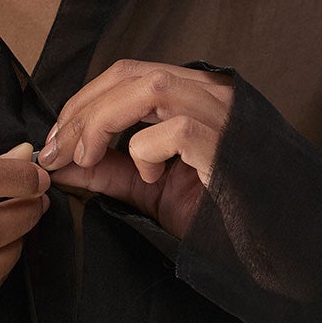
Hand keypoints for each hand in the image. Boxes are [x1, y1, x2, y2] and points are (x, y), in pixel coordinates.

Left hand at [36, 63, 232, 239]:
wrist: (265, 248)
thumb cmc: (217, 217)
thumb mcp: (149, 190)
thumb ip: (107, 171)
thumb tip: (57, 165)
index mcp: (195, 94)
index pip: (128, 73)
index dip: (84, 101)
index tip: (56, 141)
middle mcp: (212, 93)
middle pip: (131, 73)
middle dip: (83, 110)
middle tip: (57, 151)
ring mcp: (223, 115)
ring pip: (149, 88)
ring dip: (103, 121)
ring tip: (87, 158)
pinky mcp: (227, 145)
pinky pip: (174, 130)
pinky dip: (145, 151)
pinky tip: (152, 178)